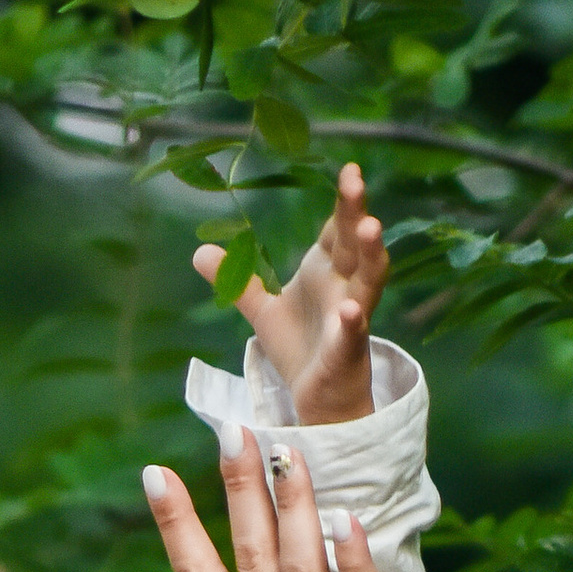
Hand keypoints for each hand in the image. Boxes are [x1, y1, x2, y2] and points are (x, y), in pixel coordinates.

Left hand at [192, 164, 390, 429]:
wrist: (316, 400)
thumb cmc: (300, 349)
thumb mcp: (264, 312)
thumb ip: (239, 281)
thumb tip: (200, 252)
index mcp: (326, 270)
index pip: (337, 228)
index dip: (343, 201)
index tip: (347, 170)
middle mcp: (344, 286)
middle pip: (354, 243)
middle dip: (357, 212)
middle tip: (355, 179)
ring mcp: (350, 316)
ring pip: (368, 280)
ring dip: (372, 254)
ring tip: (371, 227)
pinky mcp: (347, 351)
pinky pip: (353, 334)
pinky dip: (353, 322)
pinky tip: (350, 311)